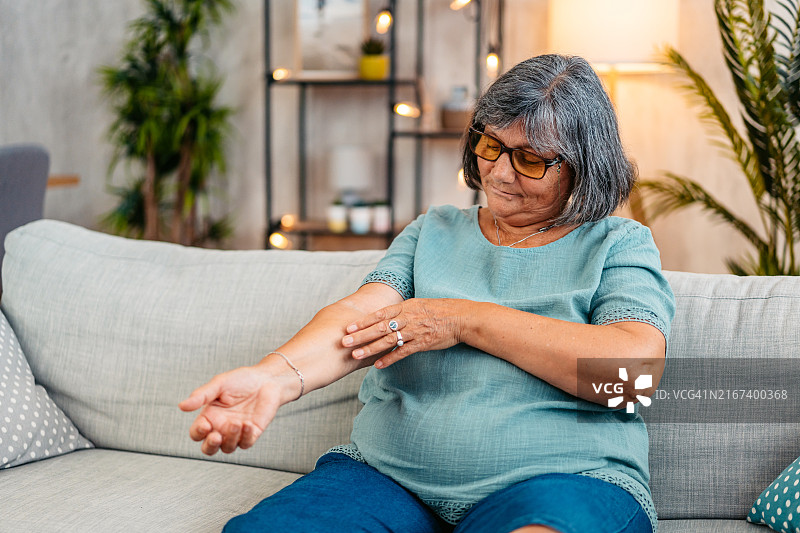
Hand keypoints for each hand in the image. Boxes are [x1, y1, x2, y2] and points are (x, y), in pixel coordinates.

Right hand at [179, 365, 282, 455]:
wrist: (267, 380)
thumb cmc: (242, 380)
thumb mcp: (220, 384)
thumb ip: (202, 395)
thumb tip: (182, 406)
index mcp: (210, 415)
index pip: (197, 432)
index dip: (198, 432)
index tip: (205, 424)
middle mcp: (221, 426)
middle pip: (209, 448)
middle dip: (210, 446)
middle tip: (216, 436)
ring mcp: (236, 432)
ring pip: (227, 448)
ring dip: (230, 438)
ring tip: (237, 423)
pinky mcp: (252, 434)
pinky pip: (246, 444)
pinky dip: (246, 437)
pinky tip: (248, 425)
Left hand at [341, 298, 463, 368]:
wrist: (461, 317)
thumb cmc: (440, 310)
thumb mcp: (418, 304)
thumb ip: (402, 310)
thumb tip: (386, 315)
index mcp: (405, 307)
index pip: (379, 314)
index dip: (363, 321)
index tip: (348, 327)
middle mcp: (407, 318)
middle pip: (379, 327)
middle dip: (361, 335)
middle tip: (344, 341)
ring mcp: (415, 331)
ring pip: (388, 340)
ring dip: (370, 348)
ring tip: (356, 355)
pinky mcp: (422, 343)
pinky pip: (403, 352)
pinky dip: (390, 358)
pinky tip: (378, 365)